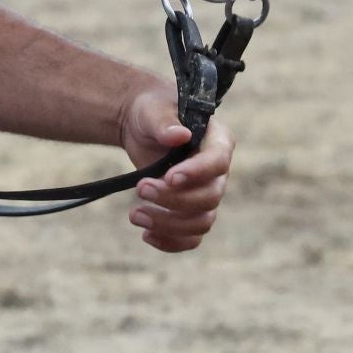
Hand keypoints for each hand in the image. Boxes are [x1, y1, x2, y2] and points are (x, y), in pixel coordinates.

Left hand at [116, 81, 232, 253]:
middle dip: (174, 199)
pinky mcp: (192, 210)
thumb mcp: (152, 109)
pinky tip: (147, 236)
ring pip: (201, 221)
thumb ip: (164, 121)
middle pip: (209, 197)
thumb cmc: (150, 111)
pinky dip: (173, 242)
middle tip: (140, 188)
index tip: (169, 177)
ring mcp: (206, 193)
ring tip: (134, 215)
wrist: (140, 124)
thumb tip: (179, 136)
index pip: (217, 162)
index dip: (197, 173)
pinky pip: (192, 236)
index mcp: (217, 140)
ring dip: (169, 224)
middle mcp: (218, 171)